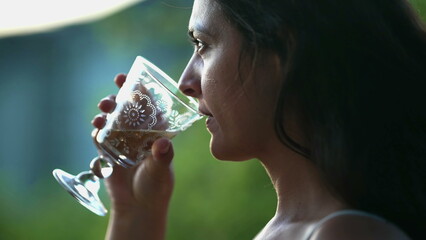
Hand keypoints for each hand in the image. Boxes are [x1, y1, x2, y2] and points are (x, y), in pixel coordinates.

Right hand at [92, 74, 173, 239]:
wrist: (138, 207)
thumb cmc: (156, 186)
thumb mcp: (162, 171)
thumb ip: (162, 157)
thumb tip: (163, 144)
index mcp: (156, 132)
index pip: (149, 105)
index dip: (140, 90)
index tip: (130, 77)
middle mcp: (139, 132)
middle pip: (127, 108)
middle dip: (118, 96)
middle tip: (113, 90)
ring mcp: (123, 140)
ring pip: (112, 119)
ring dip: (106, 111)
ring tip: (102, 111)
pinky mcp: (109, 151)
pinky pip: (101, 136)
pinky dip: (97, 131)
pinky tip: (96, 129)